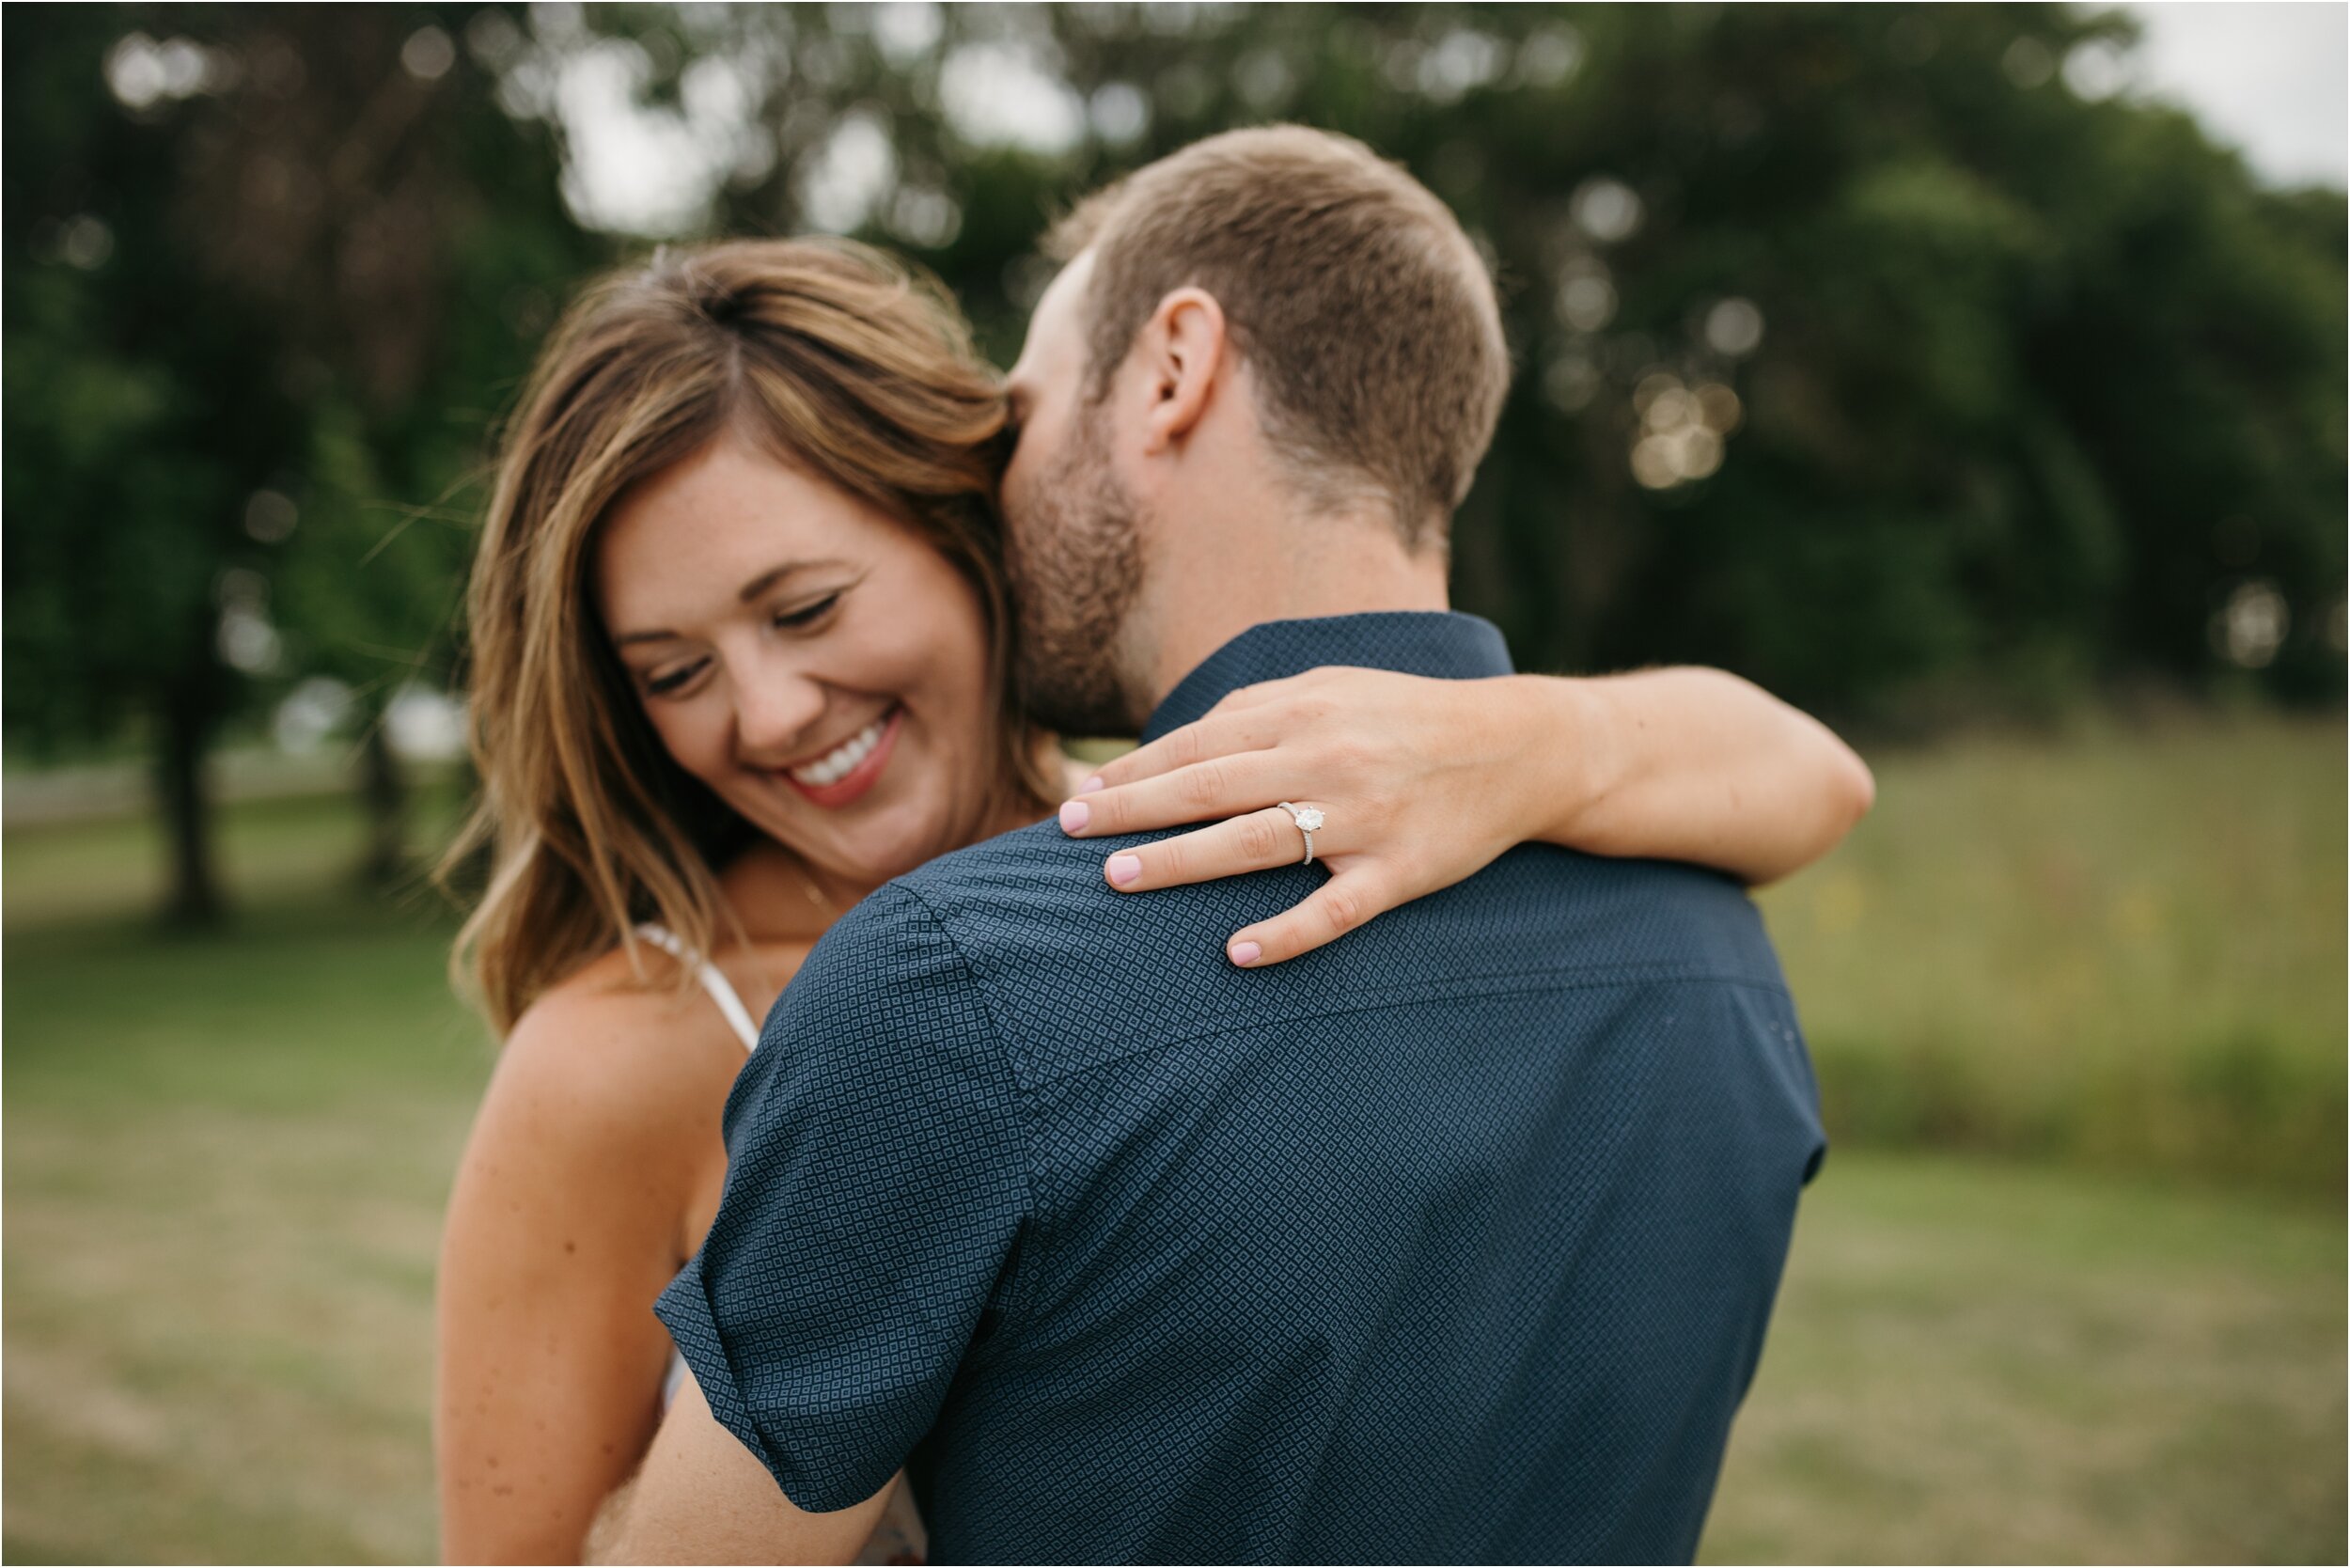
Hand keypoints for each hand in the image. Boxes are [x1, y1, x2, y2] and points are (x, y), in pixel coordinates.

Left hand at [1055, 666, 1566, 966]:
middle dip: (1133, 810)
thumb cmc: (1405, 718)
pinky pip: (1337, 908)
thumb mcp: (1331, 689)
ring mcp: (1364, 818)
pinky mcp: (1400, 870)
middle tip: (1069, 832)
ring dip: (1183, 861)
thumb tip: (1175, 740)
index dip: (1132, 771)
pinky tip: (1238, 953)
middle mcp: (1326, 759)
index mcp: (1303, 712)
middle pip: (1210, 787)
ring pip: (1258, 842)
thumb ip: (1254, 708)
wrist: (1518, 747)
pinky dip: (1288, 932)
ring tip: (1120, 878)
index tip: (1078, 793)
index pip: (1196, 744)